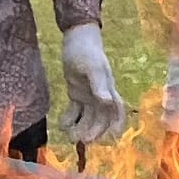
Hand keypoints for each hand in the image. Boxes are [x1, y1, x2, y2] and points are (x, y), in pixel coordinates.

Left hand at [56, 23, 125, 145]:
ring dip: (81, 127)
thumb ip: (99, 85)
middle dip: (94, 130)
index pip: (117, 109)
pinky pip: (75, 111)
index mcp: (108, 89)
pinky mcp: (77, 94)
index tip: (113, 137)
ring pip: (88, 117)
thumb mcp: (92, 67)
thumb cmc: (86, 51)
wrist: (77, 38)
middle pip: (101, 118)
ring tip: (69, 135)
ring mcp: (89, 95)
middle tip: (82, 140)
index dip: (117, 123)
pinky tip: (62, 123)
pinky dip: (69, 119)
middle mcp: (100, 95)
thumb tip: (106, 103)